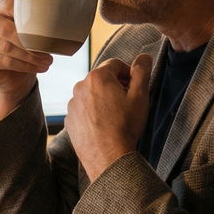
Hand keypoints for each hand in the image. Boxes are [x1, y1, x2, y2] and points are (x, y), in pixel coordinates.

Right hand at [0, 0, 53, 120]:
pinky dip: (24, 66)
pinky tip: (37, 67)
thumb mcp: (32, 31)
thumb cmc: (25, 46)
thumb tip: (65, 23)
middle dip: (29, 43)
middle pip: (6, 30)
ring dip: (30, 57)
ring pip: (6, 48)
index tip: (41, 24)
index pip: (7, 4)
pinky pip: (4, 61)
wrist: (12, 73)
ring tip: (47, 62)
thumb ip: (39, 23)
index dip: (22, 12)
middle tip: (48, 53)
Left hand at [67, 53, 152, 179]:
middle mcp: (80, 87)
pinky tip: (104, 126)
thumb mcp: (140, 95)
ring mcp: (72, 104)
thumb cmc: (125, 126)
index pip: (115, 64)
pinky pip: (83, 110)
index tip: (134, 87)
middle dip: (115, 86)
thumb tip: (144, 57)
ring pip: (91, 95)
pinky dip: (93, 113)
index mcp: (97, 77)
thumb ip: (142, 71)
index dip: (128, 74)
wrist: (108, 157)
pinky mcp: (70, 120)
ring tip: (116, 117)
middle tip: (127, 103)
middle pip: (102, 79)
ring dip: (103, 100)